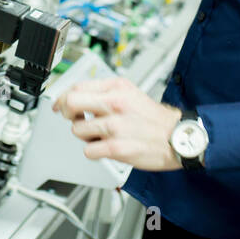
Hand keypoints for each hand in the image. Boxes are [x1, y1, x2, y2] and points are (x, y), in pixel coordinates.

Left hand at [52, 77, 183, 171]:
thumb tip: (77, 96)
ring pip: (77, 129)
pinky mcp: (117, 148)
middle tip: (74, 118)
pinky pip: (88, 150)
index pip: (76, 86)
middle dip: (67, 113)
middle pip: (71, 103)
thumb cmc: (154, 118)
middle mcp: (114, 104)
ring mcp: (115, 126)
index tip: (60, 105)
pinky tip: (104, 148)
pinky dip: (93, 151)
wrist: (178, 137)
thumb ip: (104, 93)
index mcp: (117, 87)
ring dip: (84, 135)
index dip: (63, 97)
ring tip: (98, 135)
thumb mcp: (130, 93)